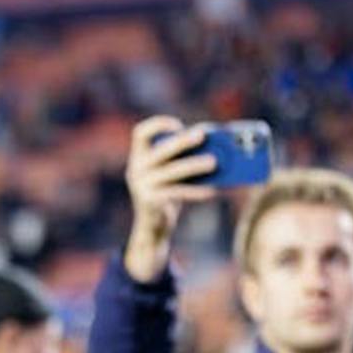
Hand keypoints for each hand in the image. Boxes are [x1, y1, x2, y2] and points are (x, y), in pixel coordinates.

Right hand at [123, 116, 219, 283]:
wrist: (152, 227)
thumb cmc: (167, 193)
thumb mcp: (169, 172)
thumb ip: (182, 158)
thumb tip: (216, 146)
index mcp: (139, 157)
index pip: (140, 133)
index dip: (158, 125)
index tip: (178, 125)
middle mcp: (135, 169)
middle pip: (160, 151)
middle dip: (182, 141)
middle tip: (202, 135)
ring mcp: (141, 187)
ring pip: (171, 172)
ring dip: (193, 165)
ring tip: (214, 162)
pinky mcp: (150, 202)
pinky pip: (177, 193)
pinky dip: (195, 191)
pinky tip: (211, 190)